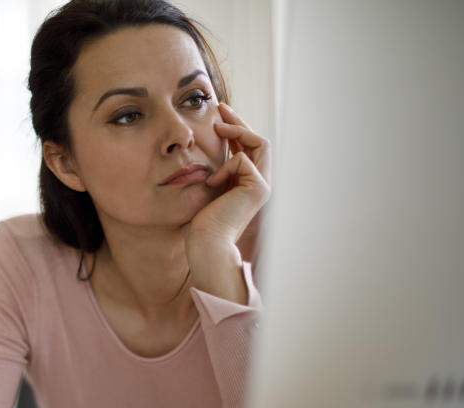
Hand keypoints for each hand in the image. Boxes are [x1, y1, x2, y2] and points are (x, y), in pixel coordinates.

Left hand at [185, 104, 270, 300]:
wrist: (206, 244)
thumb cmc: (201, 223)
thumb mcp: (208, 188)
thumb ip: (215, 171)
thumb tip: (208, 151)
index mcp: (247, 183)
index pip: (248, 148)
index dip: (235, 130)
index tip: (218, 117)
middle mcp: (260, 183)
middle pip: (258, 140)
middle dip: (239, 121)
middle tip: (221, 108)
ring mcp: (262, 185)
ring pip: (259, 142)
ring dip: (237, 130)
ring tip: (218, 127)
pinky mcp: (258, 188)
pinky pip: (242, 160)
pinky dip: (225, 166)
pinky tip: (212, 182)